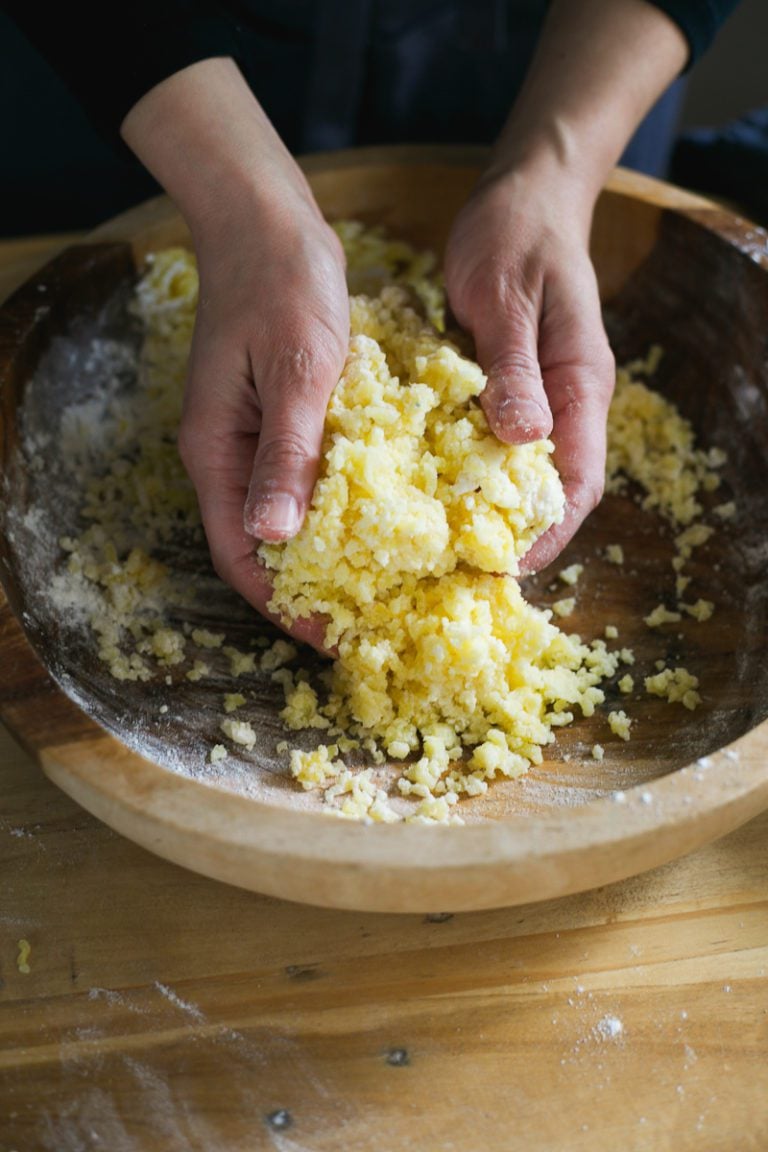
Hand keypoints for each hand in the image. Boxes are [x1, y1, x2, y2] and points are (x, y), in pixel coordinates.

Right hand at [122, 60, 348, 648]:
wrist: (269, 220)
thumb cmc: (281, 287)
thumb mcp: (295, 372)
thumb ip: (286, 453)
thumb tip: (273, 537)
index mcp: (217, 452)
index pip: (240, 555)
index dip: (283, 603)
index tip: (333, 635)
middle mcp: (229, 455)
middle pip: (262, 543)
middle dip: (310, 585)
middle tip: (371, 616)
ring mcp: (255, 435)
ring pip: (287, 514)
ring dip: (328, 549)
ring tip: (384, 579)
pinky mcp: (284, 416)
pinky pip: (307, 477)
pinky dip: (339, 503)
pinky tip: (383, 515)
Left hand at [444, 166, 614, 571]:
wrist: (521, 196)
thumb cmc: (516, 237)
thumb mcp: (507, 298)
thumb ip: (515, 367)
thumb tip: (522, 437)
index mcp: (580, 387)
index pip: (578, 483)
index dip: (548, 533)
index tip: (506, 568)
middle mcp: (564, 404)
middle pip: (549, 491)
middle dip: (511, 534)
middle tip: (454, 569)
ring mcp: (536, 398)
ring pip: (518, 473)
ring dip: (485, 510)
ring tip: (434, 544)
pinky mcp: (506, 390)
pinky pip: (489, 444)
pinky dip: (464, 473)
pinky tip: (425, 490)